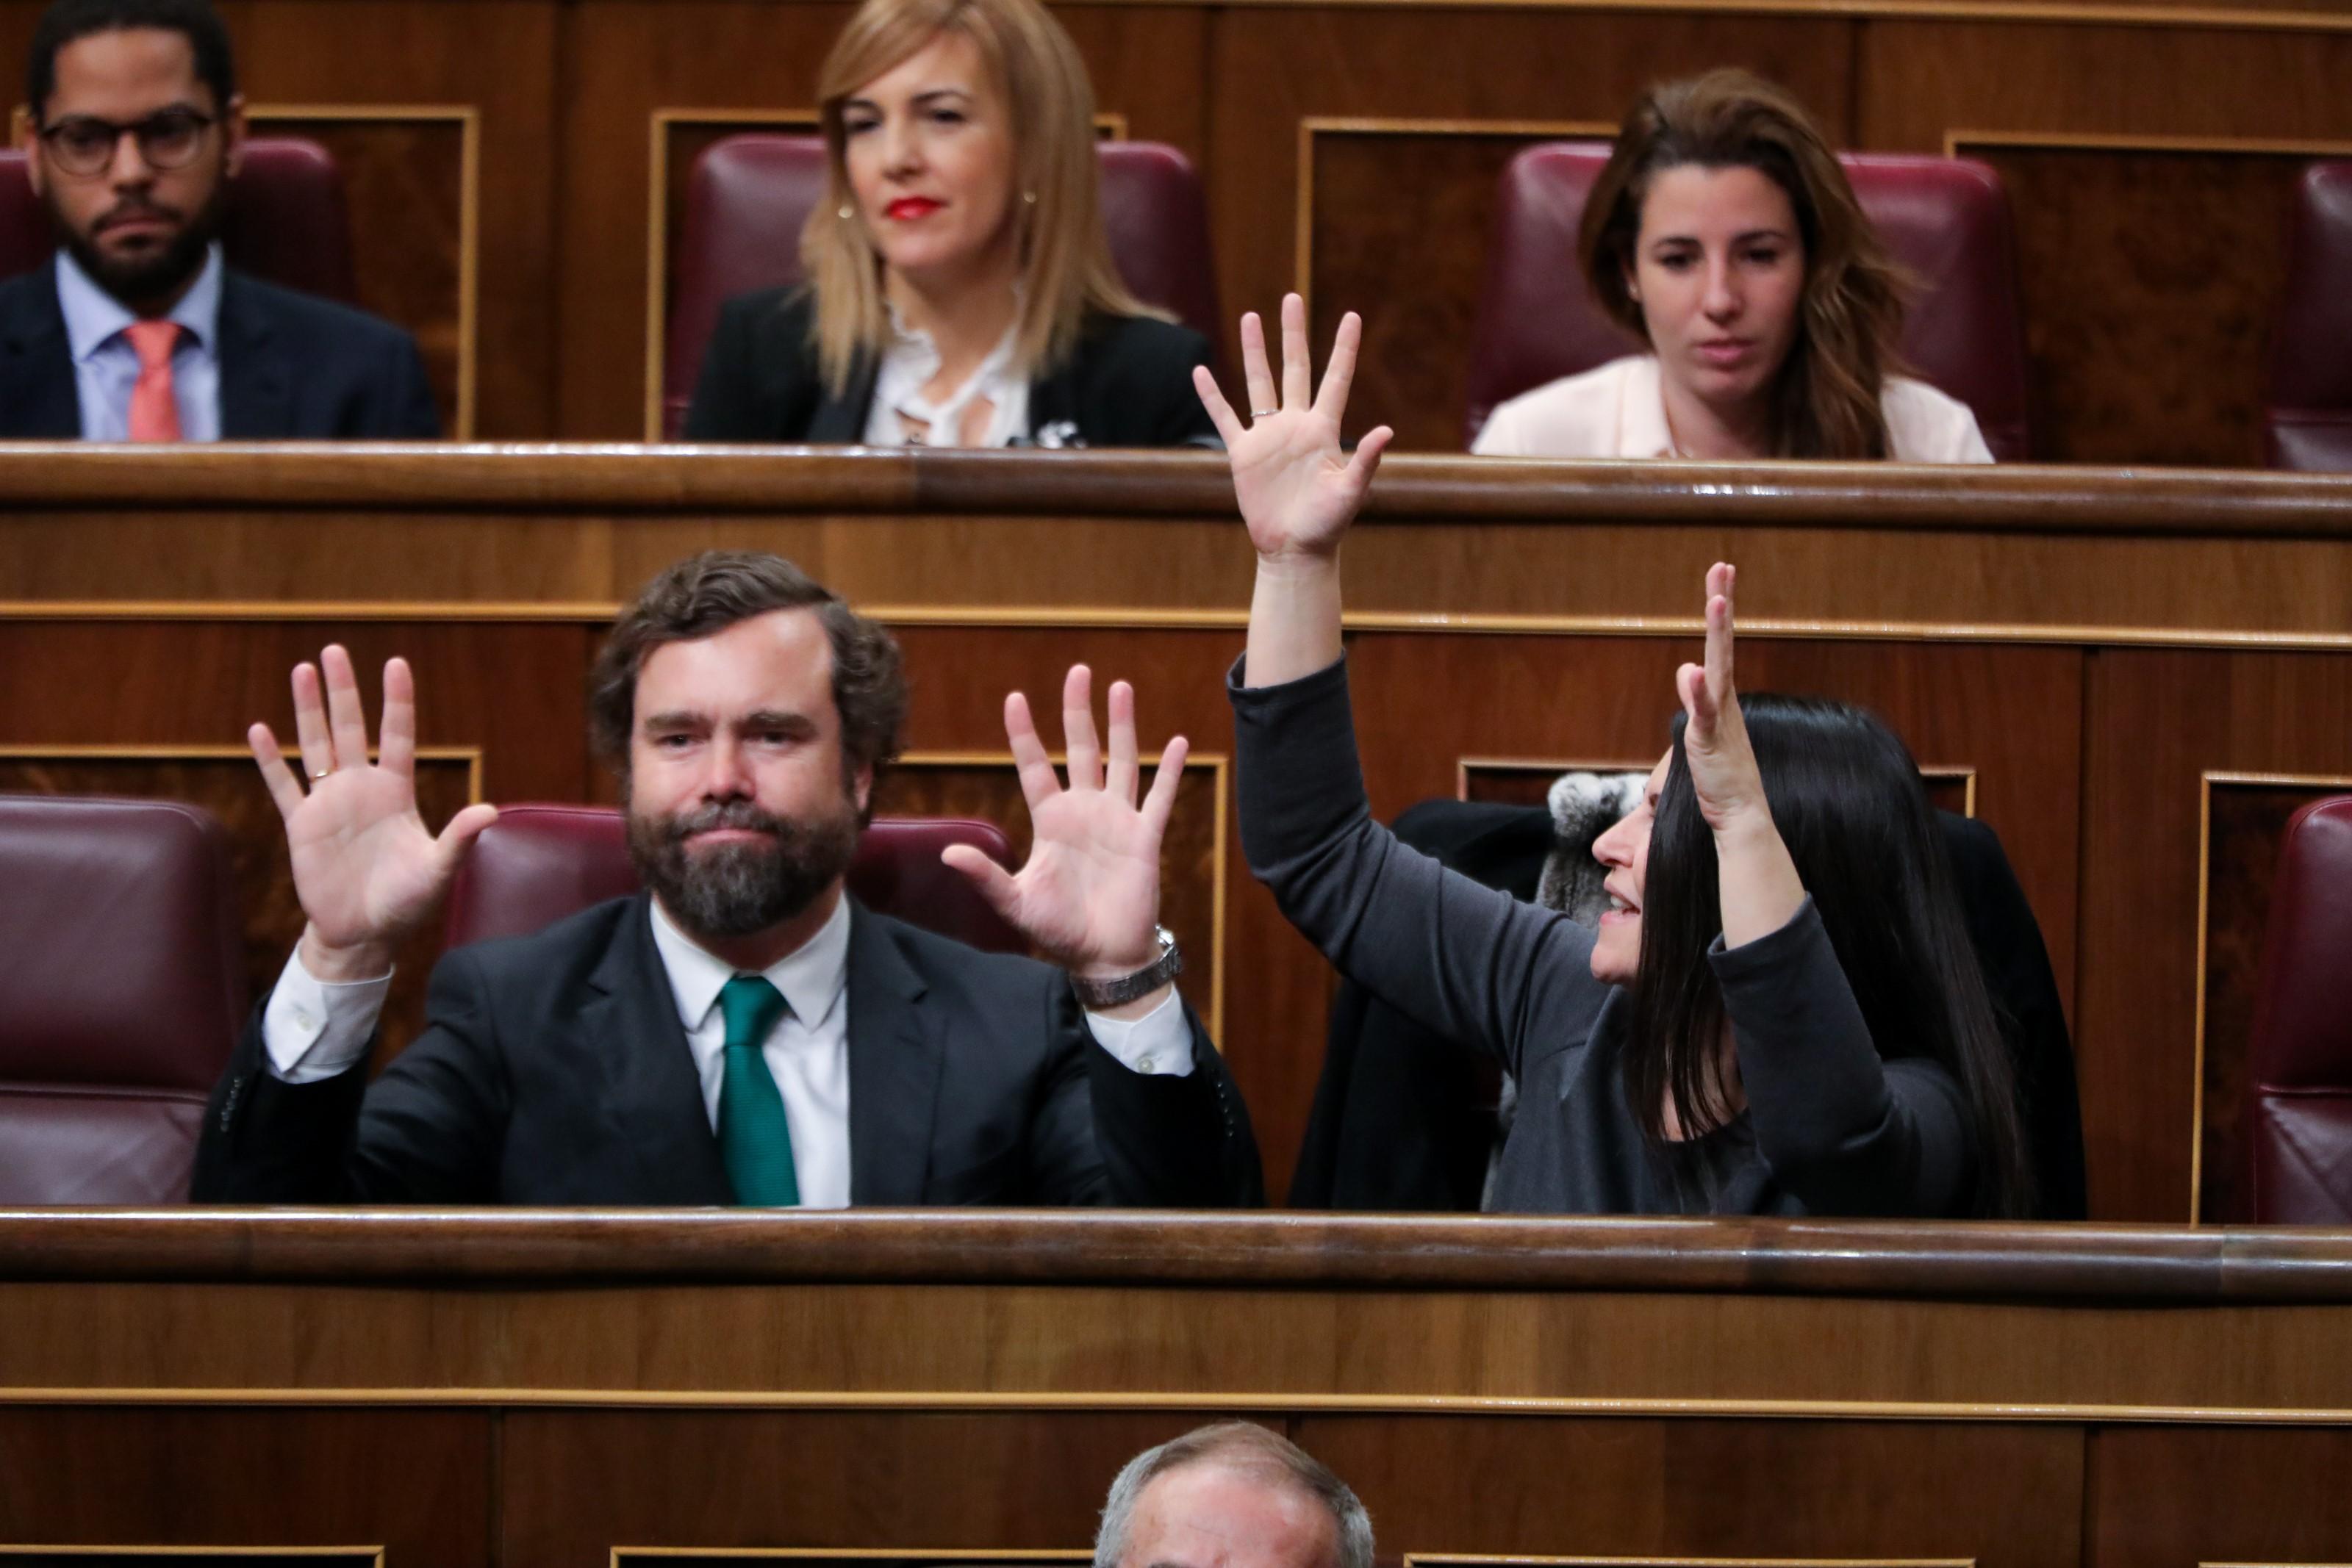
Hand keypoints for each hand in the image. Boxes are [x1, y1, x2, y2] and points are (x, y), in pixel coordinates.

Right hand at [248, 646, 497, 980]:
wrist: (364, 932)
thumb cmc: (406, 902)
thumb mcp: (437, 870)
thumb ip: (460, 840)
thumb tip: (490, 812)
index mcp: (396, 792)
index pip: (397, 736)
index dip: (397, 701)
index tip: (396, 663)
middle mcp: (362, 789)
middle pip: (351, 728)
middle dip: (343, 691)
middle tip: (334, 650)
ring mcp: (329, 803)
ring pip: (315, 746)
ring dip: (308, 710)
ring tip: (301, 670)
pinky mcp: (301, 825)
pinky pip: (283, 786)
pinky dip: (270, 760)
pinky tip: (259, 730)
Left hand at [942, 665, 1185, 983]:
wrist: (1103, 956)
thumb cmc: (1058, 931)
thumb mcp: (1015, 903)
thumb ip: (986, 876)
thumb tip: (949, 853)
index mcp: (1051, 821)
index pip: (1034, 766)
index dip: (1024, 734)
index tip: (1015, 698)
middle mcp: (1084, 811)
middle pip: (1081, 749)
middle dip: (1078, 711)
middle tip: (1077, 672)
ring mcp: (1117, 821)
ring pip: (1121, 761)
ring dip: (1122, 725)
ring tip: (1120, 687)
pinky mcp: (1145, 838)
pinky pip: (1159, 798)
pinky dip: (1169, 771)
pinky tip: (1177, 742)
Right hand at [1193, 293, 1392, 562]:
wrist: (1294, 550)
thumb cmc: (1328, 525)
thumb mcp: (1350, 492)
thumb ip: (1366, 460)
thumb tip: (1386, 430)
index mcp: (1324, 430)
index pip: (1335, 379)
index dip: (1344, 348)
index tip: (1352, 315)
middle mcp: (1296, 425)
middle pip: (1294, 368)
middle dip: (1293, 334)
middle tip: (1292, 297)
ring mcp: (1268, 437)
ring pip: (1259, 384)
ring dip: (1255, 351)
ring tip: (1251, 317)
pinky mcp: (1243, 454)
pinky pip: (1224, 418)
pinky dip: (1211, 397)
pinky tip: (1200, 372)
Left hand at [1675, 563, 1770, 836]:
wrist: (1742, 816)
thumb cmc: (1723, 776)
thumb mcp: (1702, 728)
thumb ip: (1694, 697)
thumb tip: (1687, 668)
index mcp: (1721, 697)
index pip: (1719, 646)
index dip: (1719, 612)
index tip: (1722, 577)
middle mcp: (1724, 701)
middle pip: (1722, 644)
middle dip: (1721, 604)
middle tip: (1722, 568)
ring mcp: (1719, 719)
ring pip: (1718, 669)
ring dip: (1718, 635)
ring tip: (1717, 601)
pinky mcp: (1709, 742)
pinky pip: (1704, 714)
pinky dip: (1698, 693)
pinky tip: (1693, 671)